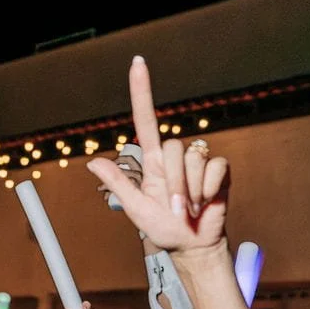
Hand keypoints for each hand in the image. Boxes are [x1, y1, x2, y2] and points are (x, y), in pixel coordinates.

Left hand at [89, 57, 228, 253]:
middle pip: (174, 147)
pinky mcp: (217, 172)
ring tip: (190, 209)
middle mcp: (175, 158)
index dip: (142, 92)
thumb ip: (118, 184)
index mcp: (153, 163)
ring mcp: (197, 163)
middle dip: (175, 183)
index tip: (137, 62)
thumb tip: (92, 162)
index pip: (146, 120)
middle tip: (176, 209)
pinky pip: (214, 167)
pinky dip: (208, 190)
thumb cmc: (163, 228)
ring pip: (194, 158)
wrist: (192, 245)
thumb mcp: (136, 209)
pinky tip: (206, 203)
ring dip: (191, 190)